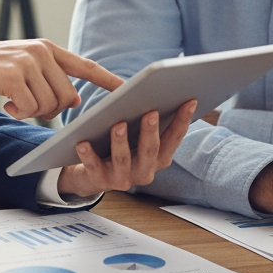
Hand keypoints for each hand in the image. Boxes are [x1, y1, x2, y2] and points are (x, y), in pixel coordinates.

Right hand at [0, 39, 122, 120]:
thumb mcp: (23, 67)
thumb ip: (49, 78)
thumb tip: (75, 101)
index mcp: (47, 49)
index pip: (85, 66)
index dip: (108, 79)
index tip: (128, 89)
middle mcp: (41, 51)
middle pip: (68, 97)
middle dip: (52, 110)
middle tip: (29, 105)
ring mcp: (27, 62)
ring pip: (50, 105)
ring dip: (33, 111)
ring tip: (14, 101)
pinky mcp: (12, 75)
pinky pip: (31, 108)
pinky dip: (19, 112)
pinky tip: (6, 103)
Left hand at [56, 100, 197, 195]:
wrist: (92, 174)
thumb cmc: (120, 146)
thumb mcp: (137, 135)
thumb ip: (148, 120)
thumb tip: (156, 92)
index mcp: (158, 158)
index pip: (174, 138)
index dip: (183, 120)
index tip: (190, 101)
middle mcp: (145, 171)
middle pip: (150, 151)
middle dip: (151, 131)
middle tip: (151, 112)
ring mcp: (123, 178)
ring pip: (123, 160)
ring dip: (121, 141)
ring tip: (118, 125)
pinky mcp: (100, 181)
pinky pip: (94, 167)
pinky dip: (89, 155)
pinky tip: (83, 142)